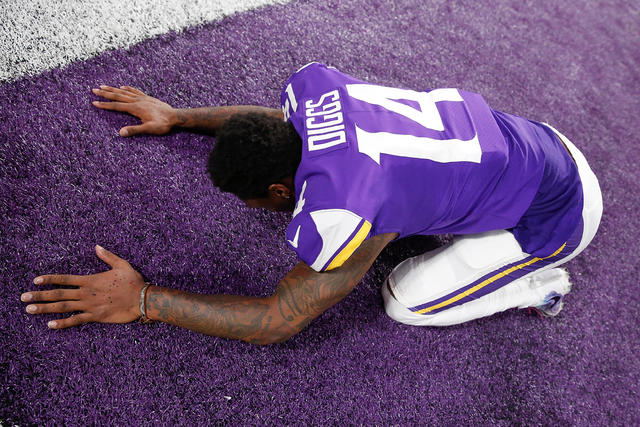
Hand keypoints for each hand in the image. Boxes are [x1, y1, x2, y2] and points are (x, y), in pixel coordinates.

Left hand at [21, 245, 144, 328]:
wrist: (143, 298)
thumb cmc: (133, 281)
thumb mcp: (122, 264)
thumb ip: (107, 256)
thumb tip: (96, 247)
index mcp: (90, 280)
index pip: (65, 279)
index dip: (49, 279)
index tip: (36, 280)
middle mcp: (87, 293)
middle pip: (58, 294)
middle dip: (39, 295)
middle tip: (23, 297)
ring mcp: (90, 306)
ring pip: (63, 307)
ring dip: (45, 308)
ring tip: (29, 310)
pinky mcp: (96, 317)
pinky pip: (76, 320)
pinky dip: (63, 323)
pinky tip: (50, 325)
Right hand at [92, 85, 176, 136]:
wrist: (175, 116)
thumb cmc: (163, 124)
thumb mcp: (149, 129)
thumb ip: (135, 130)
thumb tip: (120, 133)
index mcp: (135, 108)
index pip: (116, 106)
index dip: (105, 105)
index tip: (94, 102)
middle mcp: (137, 101)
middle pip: (118, 96)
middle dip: (105, 93)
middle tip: (93, 90)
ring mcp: (143, 98)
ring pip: (125, 91)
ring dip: (113, 89)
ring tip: (103, 86)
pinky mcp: (148, 98)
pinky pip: (135, 91)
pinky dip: (128, 88)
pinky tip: (123, 87)